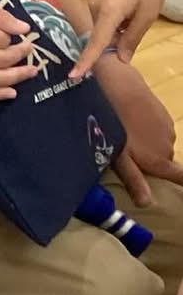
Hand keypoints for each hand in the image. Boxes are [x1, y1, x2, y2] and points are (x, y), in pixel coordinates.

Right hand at [75, 0, 182, 76]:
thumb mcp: (148, 14)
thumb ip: (132, 38)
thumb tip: (120, 59)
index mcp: (109, 9)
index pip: (96, 41)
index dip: (86, 60)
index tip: (74, 75)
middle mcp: (93, 3)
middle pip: (100, 32)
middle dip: (114, 36)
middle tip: (135, 22)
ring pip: (100, 23)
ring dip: (114, 25)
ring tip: (132, 9)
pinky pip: (99, 13)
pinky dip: (111, 16)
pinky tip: (125, 3)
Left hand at [97, 58, 182, 205]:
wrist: (121, 91)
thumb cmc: (117, 129)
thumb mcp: (120, 158)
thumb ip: (135, 181)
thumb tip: (147, 203)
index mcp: (159, 161)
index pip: (180, 176)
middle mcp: (168, 147)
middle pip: (163, 160)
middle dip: (149, 159)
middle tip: (127, 152)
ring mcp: (168, 129)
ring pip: (158, 143)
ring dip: (147, 142)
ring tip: (126, 134)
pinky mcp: (164, 114)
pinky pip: (157, 128)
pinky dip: (147, 128)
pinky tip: (131, 121)